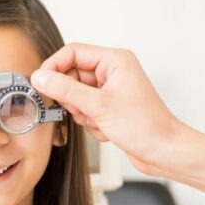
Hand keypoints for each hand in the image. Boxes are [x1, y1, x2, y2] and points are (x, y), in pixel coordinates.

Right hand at [32, 43, 204, 204]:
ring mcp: (110, 90)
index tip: (40, 83)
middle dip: (72, 98)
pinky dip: (91, 122)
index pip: (73, 52)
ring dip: (83, 113)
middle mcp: (112, 71)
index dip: (54, 67)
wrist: (164, 152)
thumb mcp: (99, 106)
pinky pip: (85, 110)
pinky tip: (107, 130)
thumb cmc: (145, 126)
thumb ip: (65, 90)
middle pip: (72, 75)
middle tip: (81, 110)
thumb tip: (40, 77)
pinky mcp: (109, 107)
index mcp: (114, 60)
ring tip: (100, 122)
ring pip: (76, 95)